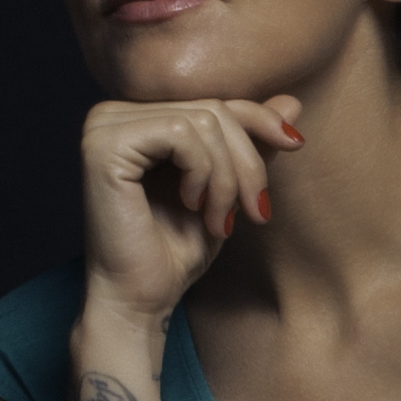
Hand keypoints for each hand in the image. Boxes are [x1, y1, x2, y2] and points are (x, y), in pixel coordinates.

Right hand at [79, 92, 303, 323]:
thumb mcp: (227, 190)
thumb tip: (292, 102)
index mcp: (138, 118)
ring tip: (219, 220)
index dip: (260, 120)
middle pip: (213, 109)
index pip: (213, 100)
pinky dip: (203, 174)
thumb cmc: (176, 251)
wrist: (140, 300)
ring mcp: (103, 126)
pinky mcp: (104, 146)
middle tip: (254, 212)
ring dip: (228, 178)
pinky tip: (191, 205)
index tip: (296, 146)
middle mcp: (113, 113)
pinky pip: (180, 135)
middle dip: (247, 164)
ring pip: (203, 121)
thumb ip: (250, 144)